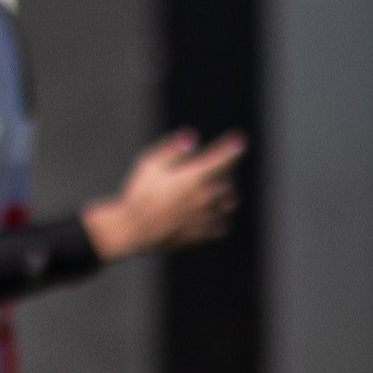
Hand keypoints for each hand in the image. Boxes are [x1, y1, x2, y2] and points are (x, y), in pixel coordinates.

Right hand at [82, 130, 245, 261]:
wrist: (133, 230)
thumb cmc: (139, 194)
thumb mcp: (149, 164)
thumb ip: (172, 149)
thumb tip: (191, 137)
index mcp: (194, 178)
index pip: (222, 160)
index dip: (232, 149)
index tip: (239, 141)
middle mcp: (205, 197)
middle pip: (228, 181)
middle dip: (224, 173)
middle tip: (214, 169)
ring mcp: (205, 217)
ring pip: (227, 204)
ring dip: (225, 195)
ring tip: (216, 191)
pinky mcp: (201, 234)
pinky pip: (221, 225)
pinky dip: (220, 218)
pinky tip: (211, 215)